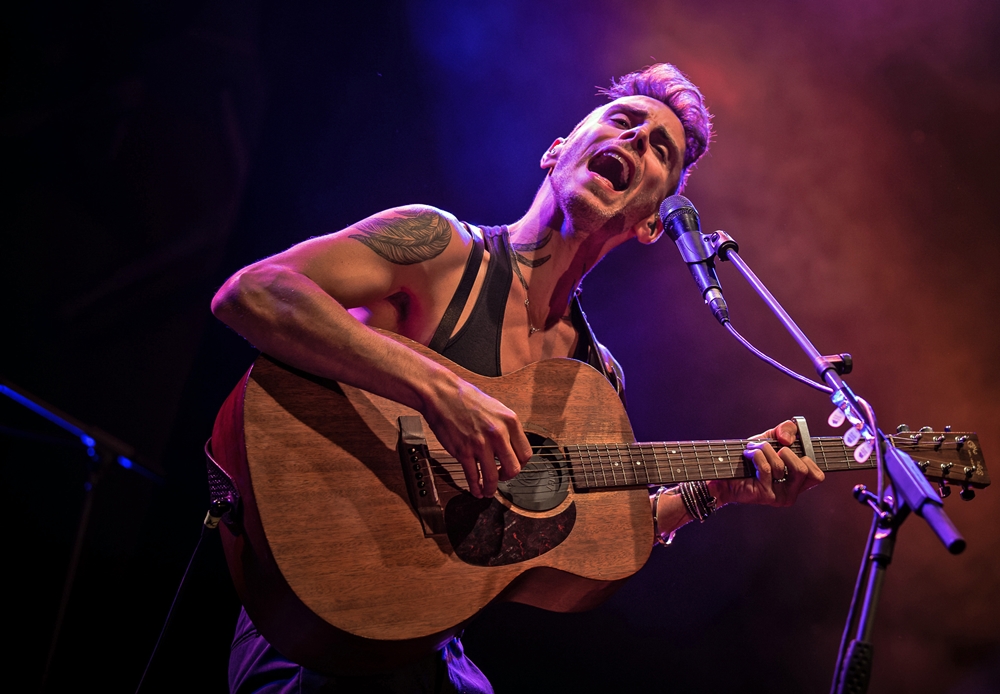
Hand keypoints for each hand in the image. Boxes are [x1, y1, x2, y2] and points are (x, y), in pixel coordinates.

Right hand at [421, 376, 532, 498]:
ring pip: (493, 477)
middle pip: (513, 469)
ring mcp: (481, 444)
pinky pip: (473, 476)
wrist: (442, 394)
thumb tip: (510, 446)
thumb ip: (505, 428)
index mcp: (510, 422)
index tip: (512, 466)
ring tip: (488, 491)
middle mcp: (498, 434)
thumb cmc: (466, 399)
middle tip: (501, 477)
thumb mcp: (496, 408)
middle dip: (507, 477)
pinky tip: (475, 490)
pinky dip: (475, 487)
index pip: (525, 453)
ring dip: (491, 488)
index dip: (520, 464)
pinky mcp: (463, 452)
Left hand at [710, 420, 824, 507]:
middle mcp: (792, 492)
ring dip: (765, 450)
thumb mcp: (771, 439)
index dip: (807, 457)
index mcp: (798, 482)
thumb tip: (788, 440)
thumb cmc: (750, 459)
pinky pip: (766, 468)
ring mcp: (780, 496)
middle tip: (772, 450)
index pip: (817, 475)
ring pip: (781, 466)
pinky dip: (756, 455)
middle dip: (785, 452)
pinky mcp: (766, 495)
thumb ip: (786, 431)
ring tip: (753, 450)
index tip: (790, 448)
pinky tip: (747, 455)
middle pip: (803, 469)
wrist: (725, 471)